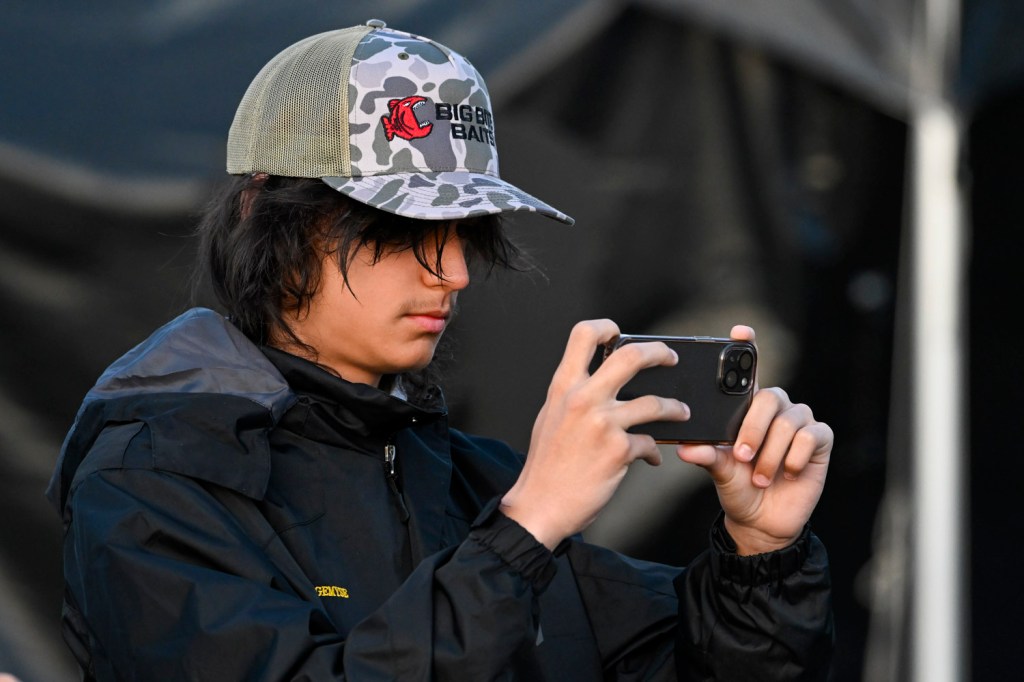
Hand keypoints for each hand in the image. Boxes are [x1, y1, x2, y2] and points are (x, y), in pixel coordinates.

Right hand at [501, 319, 689, 548]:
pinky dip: (653, 452)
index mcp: (563, 387)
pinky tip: (650, 458)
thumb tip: (600, 381)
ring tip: (680, 413)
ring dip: (674, 408)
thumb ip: (573, 395)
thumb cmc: (546, 465)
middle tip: (671, 357)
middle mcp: (583, 399)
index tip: (619, 333)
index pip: (583, 335)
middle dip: (659, 352)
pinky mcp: (618, 451)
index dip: (605, 327)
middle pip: (631, 356)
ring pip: (654, 402)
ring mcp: (602, 424)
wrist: (539, 505)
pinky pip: (649, 444)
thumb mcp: (551, 416)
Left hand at [677, 325, 831, 554]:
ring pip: (788, 422)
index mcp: (747, 408)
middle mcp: (775, 408)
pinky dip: (794, 458)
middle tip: (743, 456)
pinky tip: (787, 473)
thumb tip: (686, 448)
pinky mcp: (821, 440)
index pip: (749, 370)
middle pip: (768, 397)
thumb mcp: (719, 470)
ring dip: (770, 454)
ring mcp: (800, 422)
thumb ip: (708, 454)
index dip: (746, 347)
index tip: (739, 331)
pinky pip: (810, 436)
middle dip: (753, 429)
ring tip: (760, 476)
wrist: (762, 520)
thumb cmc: (739, 488)